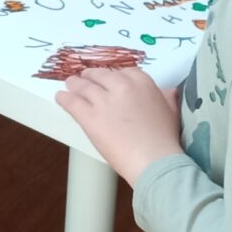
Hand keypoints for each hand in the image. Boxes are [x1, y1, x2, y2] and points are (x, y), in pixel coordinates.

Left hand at [55, 67, 182, 185]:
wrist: (154, 159)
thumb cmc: (165, 139)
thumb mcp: (171, 111)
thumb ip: (166, 97)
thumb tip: (168, 91)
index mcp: (141, 82)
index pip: (123, 72)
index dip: (113, 77)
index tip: (109, 81)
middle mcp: (121, 86)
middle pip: (100, 76)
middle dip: (91, 77)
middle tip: (84, 79)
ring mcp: (103, 100)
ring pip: (83, 86)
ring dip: (75, 84)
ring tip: (69, 84)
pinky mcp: (89, 117)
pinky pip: (72, 103)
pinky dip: (64, 99)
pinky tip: (60, 97)